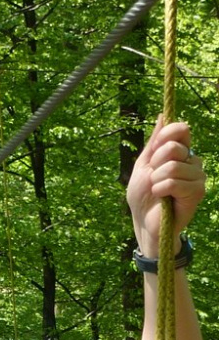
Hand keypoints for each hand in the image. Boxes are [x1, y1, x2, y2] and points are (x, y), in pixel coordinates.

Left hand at [127, 116, 205, 257]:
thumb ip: (153, 143)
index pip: (182, 130)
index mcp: (181, 153)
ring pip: (173, 166)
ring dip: (157, 180)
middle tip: (153, 179)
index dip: (166, 135)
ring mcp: (197, 177)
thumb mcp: (143, 166)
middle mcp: (192, 162)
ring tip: (157, 191)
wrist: (144, 223)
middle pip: (175, 147)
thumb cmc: (143, 196)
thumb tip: (162, 116)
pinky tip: (162, 198)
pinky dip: (161, 189)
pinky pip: (175, 182)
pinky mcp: (197, 192)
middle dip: (156, 164)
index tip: (153, 151)